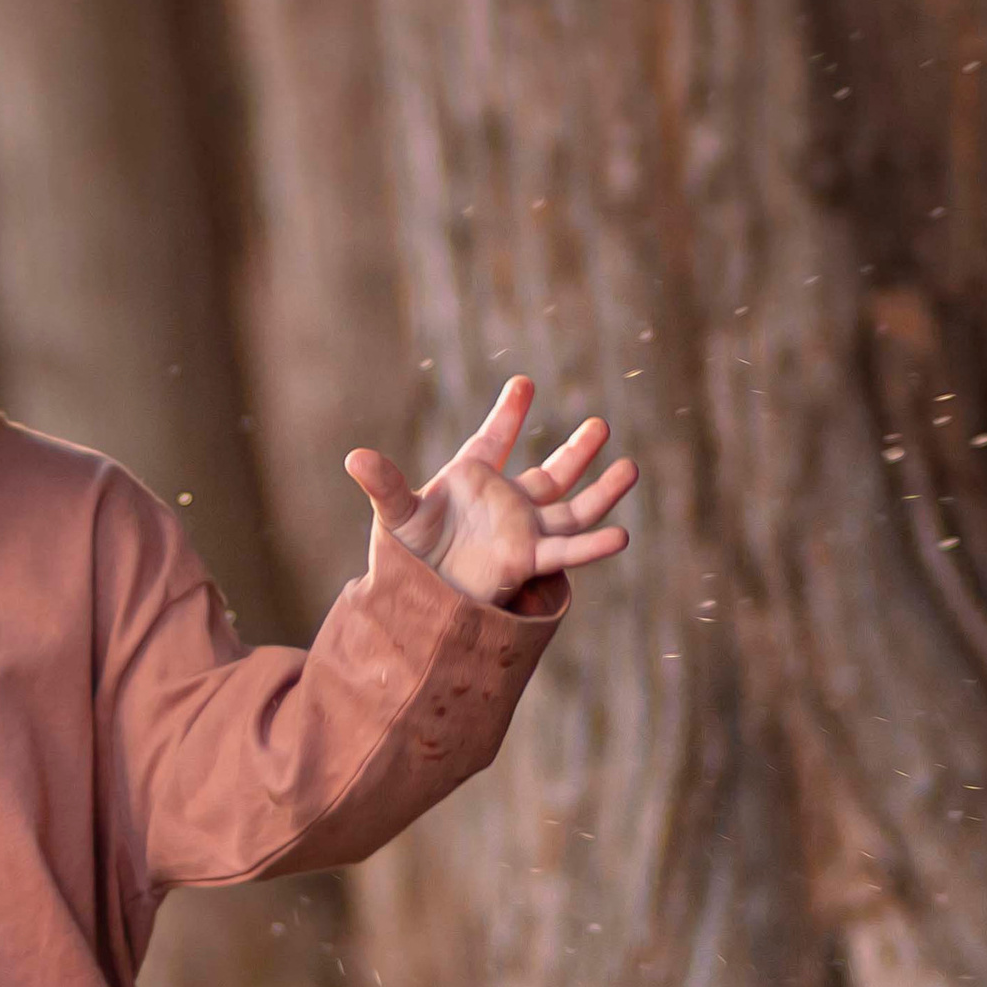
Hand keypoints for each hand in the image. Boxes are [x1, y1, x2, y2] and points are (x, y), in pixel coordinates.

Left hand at [347, 375, 637, 615]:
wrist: (416, 602)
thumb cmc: (404, 557)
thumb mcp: (395, 515)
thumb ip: (384, 484)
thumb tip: (354, 457)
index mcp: (472, 479)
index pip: (494, 439)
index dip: (507, 413)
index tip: (523, 383)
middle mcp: (506, 504)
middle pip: (551, 474)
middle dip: (576, 452)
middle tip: (600, 425)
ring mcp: (522, 532)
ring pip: (571, 510)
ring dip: (602, 492)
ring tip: (632, 468)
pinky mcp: (527, 562)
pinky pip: (566, 551)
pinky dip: (593, 545)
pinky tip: (622, 535)